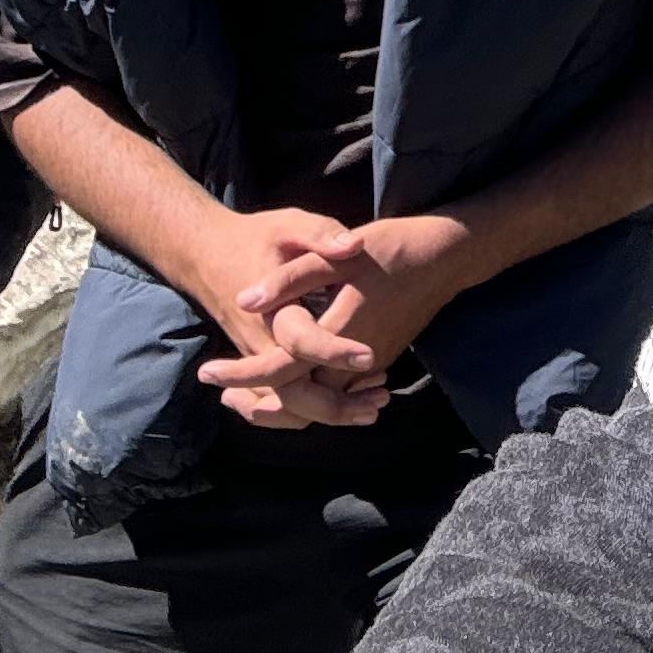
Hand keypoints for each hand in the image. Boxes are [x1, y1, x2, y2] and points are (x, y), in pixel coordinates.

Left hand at [196, 211, 478, 428]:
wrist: (446, 257)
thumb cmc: (391, 248)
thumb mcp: (339, 252)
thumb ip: (291, 278)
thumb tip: (244, 299)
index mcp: (339, 334)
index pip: (281, 370)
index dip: (241, 374)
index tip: (207, 372)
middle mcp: (354, 362)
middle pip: (297, 402)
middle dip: (256, 404)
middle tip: (219, 390)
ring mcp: (368, 366)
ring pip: (317, 403)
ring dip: (279, 404)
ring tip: (241, 393)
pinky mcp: (375, 361)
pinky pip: (333, 393)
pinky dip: (305, 396)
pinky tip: (283, 379)